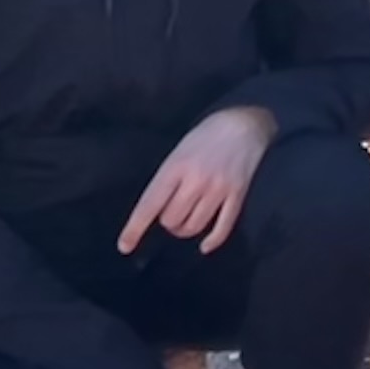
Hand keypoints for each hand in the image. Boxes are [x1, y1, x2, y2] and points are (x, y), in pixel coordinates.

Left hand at [120, 103, 278, 254]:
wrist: (244, 122)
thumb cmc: (206, 136)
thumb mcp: (179, 151)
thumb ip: (168, 179)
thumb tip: (156, 210)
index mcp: (176, 166)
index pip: (150, 204)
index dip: (135, 227)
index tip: (125, 246)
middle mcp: (195, 179)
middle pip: (172, 220)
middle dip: (169, 221)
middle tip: (174, 211)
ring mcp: (218, 188)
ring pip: (193, 226)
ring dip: (186, 229)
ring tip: (187, 220)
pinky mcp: (237, 195)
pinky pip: (222, 227)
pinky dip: (212, 241)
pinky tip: (205, 245)